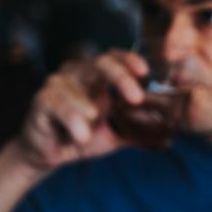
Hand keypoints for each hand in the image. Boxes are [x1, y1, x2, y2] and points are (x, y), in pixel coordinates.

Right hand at [15, 50, 148, 172]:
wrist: (50, 153)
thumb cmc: (82, 136)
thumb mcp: (116, 134)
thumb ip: (139, 133)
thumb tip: (170, 139)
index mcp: (96, 78)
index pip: (113, 58)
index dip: (129, 59)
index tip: (145, 71)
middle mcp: (77, 74)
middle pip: (100, 63)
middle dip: (121, 78)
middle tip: (136, 99)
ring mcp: (57, 85)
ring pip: (77, 89)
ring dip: (88, 113)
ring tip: (89, 134)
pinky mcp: (42, 100)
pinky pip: (60, 106)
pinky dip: (73, 121)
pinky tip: (80, 135)